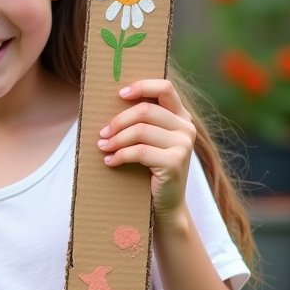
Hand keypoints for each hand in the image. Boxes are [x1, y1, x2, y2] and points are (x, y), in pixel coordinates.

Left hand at [97, 79, 194, 217]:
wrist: (166, 203)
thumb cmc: (152, 168)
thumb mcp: (151, 140)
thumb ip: (143, 121)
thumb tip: (111, 103)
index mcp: (181, 116)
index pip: (165, 87)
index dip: (142, 86)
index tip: (120, 93)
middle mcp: (186, 127)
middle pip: (145, 110)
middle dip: (118, 121)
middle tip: (102, 133)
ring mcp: (183, 145)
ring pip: (140, 131)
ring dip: (116, 139)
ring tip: (103, 147)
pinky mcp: (175, 162)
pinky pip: (139, 152)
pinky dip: (120, 155)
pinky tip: (110, 161)